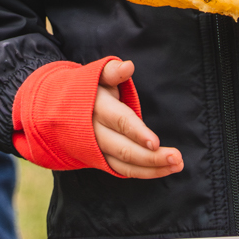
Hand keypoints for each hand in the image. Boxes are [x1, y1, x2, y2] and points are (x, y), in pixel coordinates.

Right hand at [93, 58, 181, 178]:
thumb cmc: (88, 90)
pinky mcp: (102, 161)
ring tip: (177, 165)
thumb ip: (112, 71)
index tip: (155, 143)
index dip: (137, 133)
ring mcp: (98, 150)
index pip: (120, 122)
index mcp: (98, 108)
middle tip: (177, 158)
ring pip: (125, 165)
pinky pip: (124, 171)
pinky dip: (145, 173)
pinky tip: (165, 169)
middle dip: (151, 157)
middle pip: (125, 149)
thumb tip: (128, 66)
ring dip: (153, 168)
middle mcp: (96, 133)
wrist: (60, 111)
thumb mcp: (96, 76)